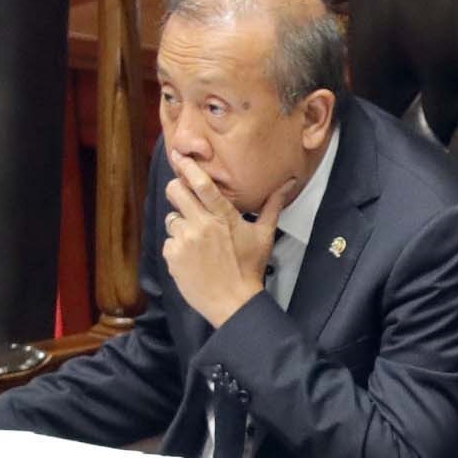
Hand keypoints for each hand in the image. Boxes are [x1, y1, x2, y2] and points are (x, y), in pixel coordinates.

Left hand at [163, 157, 289, 329]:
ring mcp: (184, 241)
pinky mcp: (172, 256)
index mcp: (223, 217)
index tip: (179, 155)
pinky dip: (178, 247)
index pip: (202, 184)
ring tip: (197, 240)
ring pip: (171, 219)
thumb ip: (272, 206)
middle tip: (184, 197)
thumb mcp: (264, 235)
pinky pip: (169, 241)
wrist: (233, 302)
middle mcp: (201, 225)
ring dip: (181, 224)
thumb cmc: (250, 268)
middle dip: (177, 189)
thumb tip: (288, 183)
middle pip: (175, 192)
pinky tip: (192, 257)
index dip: (188, 167)